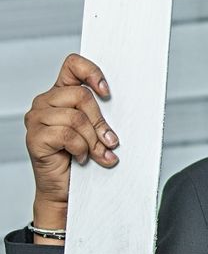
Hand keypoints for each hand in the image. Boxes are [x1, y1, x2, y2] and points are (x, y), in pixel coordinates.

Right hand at [24, 54, 118, 235]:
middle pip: (81, 95)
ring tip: (96, 152)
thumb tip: (125, 99)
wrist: (66, 189)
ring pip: (76, 117)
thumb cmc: (82, 155)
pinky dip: (81, 148)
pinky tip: (80, 157)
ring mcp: (37, 119)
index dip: (92, 72)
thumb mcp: (96, 128)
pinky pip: (67, 134)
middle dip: (100, 121)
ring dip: (92, 139)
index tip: (107, 92)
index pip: (72, 65)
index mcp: (61, 93)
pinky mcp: (35, 137)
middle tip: (110, 140)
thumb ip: (101, 111)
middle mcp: (45, 102)